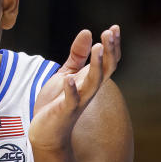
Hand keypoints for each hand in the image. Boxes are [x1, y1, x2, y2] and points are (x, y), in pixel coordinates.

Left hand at [29, 25, 121, 150]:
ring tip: (97, 47)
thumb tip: (87, 32)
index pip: (108, 62)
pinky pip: (71, 101)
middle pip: (106, 70)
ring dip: (97, 66)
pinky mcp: (65, 112)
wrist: (46, 133)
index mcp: (89, 80)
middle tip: (109, 32)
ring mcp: (78, 101)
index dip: (113, 46)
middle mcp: (88, 90)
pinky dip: (71, 91)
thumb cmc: (56, 104)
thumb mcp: (67, 74)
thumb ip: (77, 56)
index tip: (114, 28)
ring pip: (93, 83)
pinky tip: (70, 79)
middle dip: (109, 51)